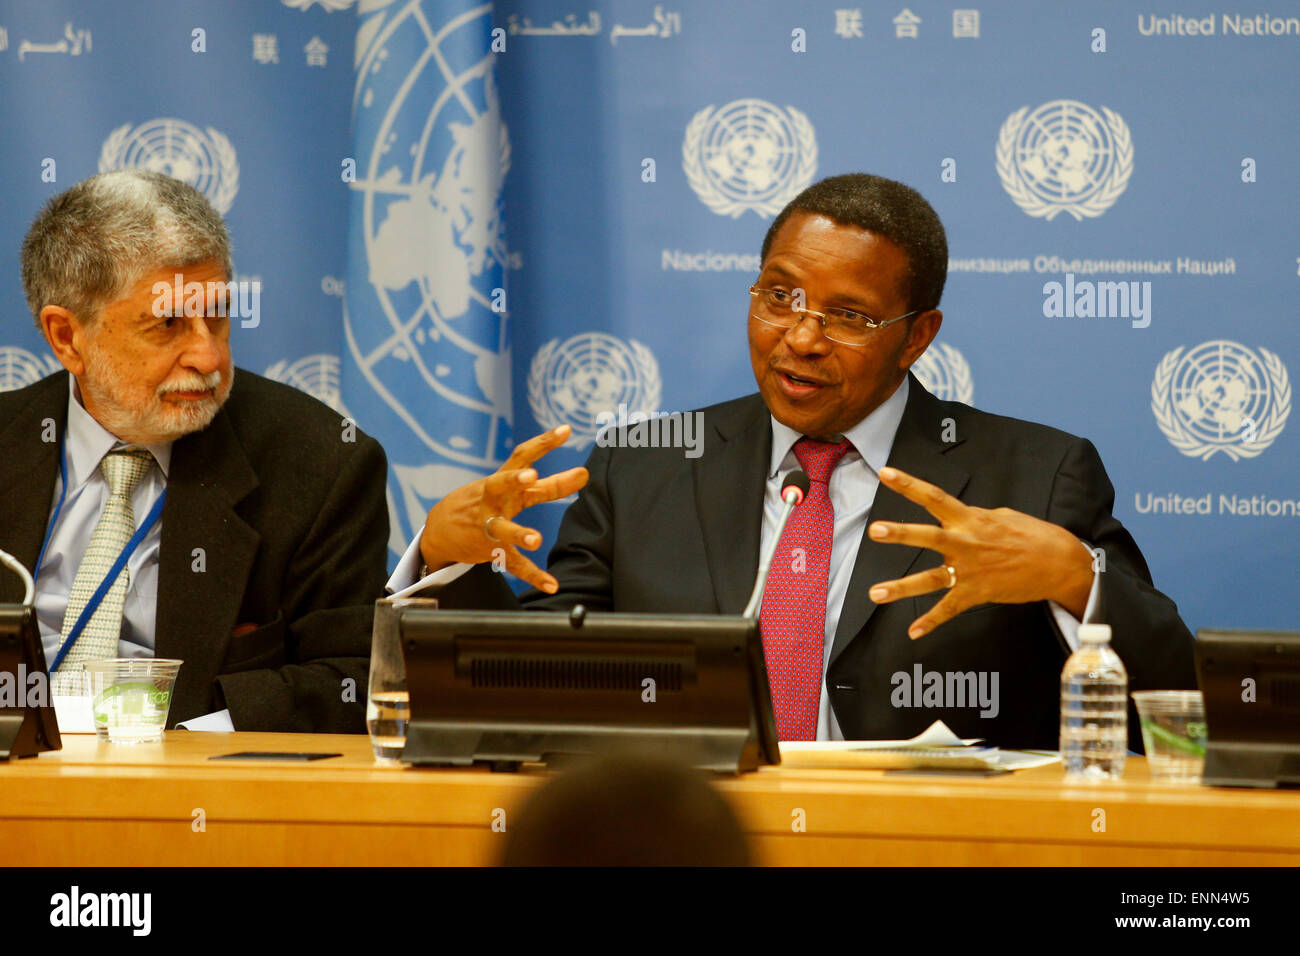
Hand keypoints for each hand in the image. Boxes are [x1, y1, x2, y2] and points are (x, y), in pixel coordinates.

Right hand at [419, 425, 588, 592]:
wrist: (438, 530)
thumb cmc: (481, 503)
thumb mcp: (505, 489)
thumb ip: (543, 485)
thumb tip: (583, 474)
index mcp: (500, 483)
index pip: (522, 455)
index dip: (544, 442)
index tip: (566, 430)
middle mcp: (493, 500)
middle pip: (502, 486)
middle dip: (514, 480)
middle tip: (531, 477)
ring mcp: (488, 526)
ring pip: (502, 528)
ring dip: (519, 533)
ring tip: (535, 539)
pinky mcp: (490, 550)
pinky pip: (513, 564)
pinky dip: (533, 575)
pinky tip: (551, 585)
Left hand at [866, 466, 1093, 638]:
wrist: (1060, 564)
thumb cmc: (1032, 535)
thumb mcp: (1002, 515)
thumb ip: (974, 517)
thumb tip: (959, 519)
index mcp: (971, 518)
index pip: (935, 497)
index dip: (909, 484)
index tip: (885, 473)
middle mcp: (966, 542)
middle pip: (928, 536)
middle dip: (900, 533)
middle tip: (875, 530)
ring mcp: (970, 570)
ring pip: (930, 579)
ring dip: (902, 587)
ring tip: (875, 593)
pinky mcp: (977, 593)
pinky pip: (949, 609)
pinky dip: (931, 621)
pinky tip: (913, 631)